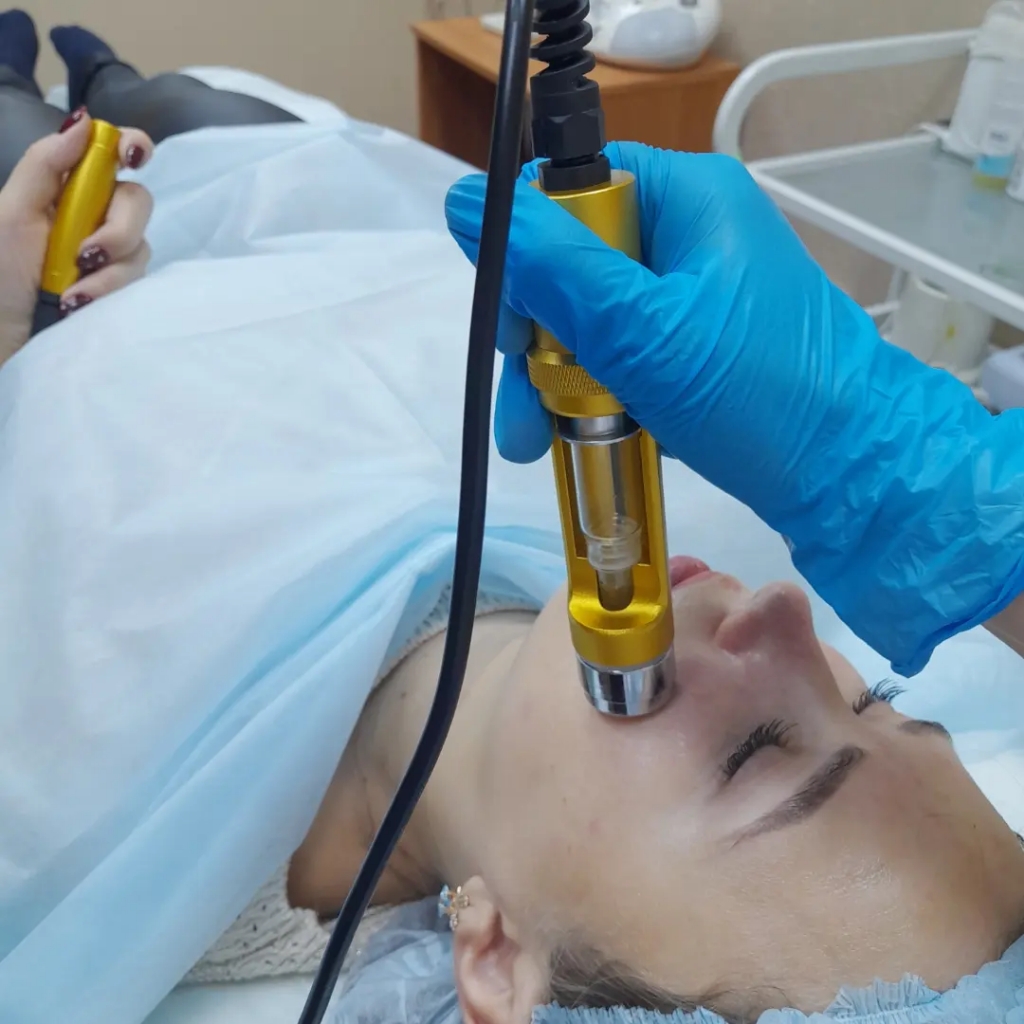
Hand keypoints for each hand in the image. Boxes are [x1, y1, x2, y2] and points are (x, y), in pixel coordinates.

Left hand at [0, 113, 153, 366]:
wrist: (1, 335)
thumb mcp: (12, 212)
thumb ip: (46, 165)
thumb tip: (84, 122)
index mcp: (67, 189)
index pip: (110, 155)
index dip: (131, 146)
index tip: (134, 156)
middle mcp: (94, 217)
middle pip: (137, 201)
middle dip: (119, 228)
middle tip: (86, 253)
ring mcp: (109, 256)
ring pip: (140, 246)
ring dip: (108, 271)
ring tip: (71, 293)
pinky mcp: (118, 290)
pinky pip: (137, 282)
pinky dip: (107, 293)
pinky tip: (79, 305)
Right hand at [445, 142, 1023, 673]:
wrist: (853, 476)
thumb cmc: (753, 394)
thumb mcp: (639, 330)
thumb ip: (550, 268)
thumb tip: (463, 200)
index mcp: (687, 198)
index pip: (573, 193)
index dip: (530, 258)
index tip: (517, 332)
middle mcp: (694, 233)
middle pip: (577, 265)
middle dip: (538, 345)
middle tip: (522, 409)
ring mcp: (702, 294)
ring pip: (597, 320)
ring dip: (560, 382)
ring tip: (537, 445)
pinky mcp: (706, 346)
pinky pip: (630, 353)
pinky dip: (603, 394)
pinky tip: (585, 437)